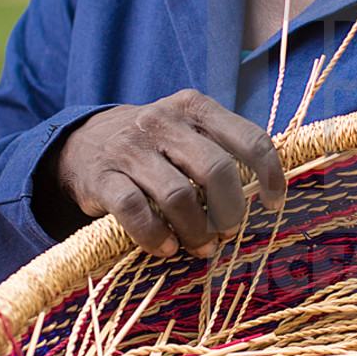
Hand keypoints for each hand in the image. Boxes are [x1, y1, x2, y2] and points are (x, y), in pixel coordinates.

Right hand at [48, 91, 285, 257]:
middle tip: (228, 232)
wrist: (83, 142)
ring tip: (202, 247)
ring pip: (178, 196)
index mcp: (194, 107)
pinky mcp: (103, 177)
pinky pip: (135, 212)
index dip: (269, 174)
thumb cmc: (153, 144)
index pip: (248, 137)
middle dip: (229, 210)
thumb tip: (262, 193)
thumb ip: (221, 149)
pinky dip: (155, 236)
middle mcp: (164, 121)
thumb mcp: (186, 129)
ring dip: (196, 231)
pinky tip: (167, 248)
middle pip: (215, 170)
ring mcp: (131, 148)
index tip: (274, 202)